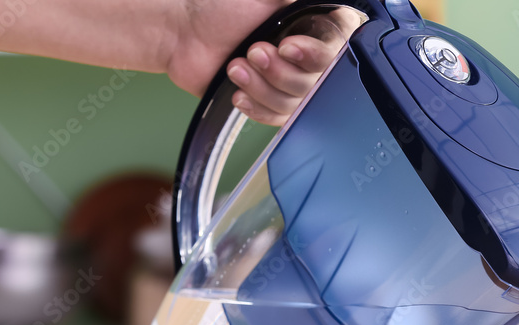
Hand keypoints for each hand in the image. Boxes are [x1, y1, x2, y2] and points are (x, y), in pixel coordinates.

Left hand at [168, 4, 361, 125]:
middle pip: (315, 83)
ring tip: (236, 67)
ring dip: (262, 87)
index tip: (289, 47)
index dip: (315, 55)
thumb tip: (325, 1)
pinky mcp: (269, 103)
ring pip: (294, 104)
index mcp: (310, 28)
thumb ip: (294, 0)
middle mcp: (304, 57)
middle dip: (280, 71)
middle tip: (253, 52)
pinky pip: (276, 119)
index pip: (335, 50)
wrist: (182, 35)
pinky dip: (256, 106)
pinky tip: (238, 92)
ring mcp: (287, 82)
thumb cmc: (218, 10)